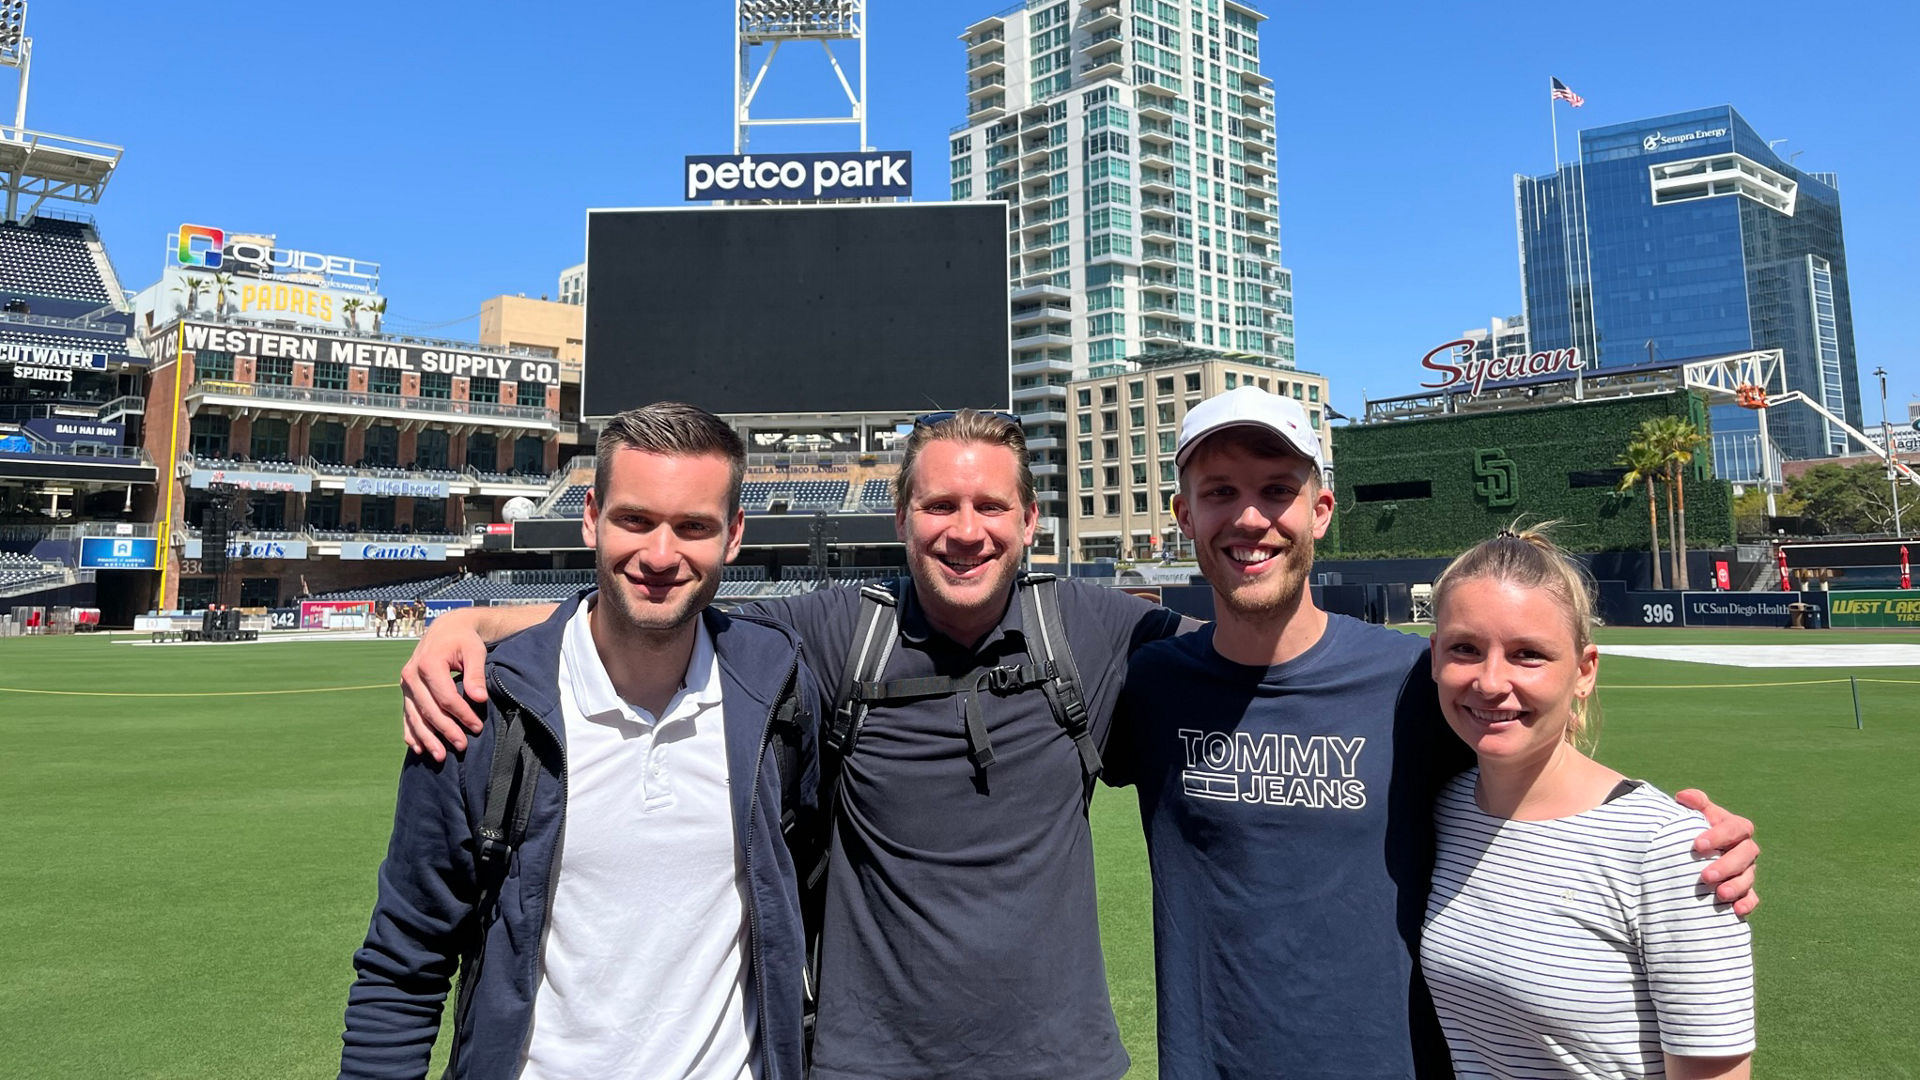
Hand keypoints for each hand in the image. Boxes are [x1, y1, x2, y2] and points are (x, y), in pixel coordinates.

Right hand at [400, 609, 489, 761]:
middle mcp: (411, 675)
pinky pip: (407, 715)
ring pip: (415, 716)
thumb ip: (476, 674)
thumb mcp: (475, 651)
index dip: (462, 714)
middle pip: (429, 710)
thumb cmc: (464, 640)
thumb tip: (478, 699)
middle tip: (462, 746)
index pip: (446, 697)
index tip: (477, 727)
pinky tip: (418, 748)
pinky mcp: (406, 692)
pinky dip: (411, 733)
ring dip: (427, 738)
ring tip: (440, 757)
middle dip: (446, 730)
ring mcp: (406, 685)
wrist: (445, 630)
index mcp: (428, 663)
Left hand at [1675, 788, 1759, 916]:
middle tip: (1705, 876)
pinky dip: (1746, 904)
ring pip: (1748, 878)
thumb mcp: (1694, 815)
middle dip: (1726, 865)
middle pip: (1745, 855)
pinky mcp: (1744, 890)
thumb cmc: (1694, 830)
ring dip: (1736, 886)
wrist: (1693, 854)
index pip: (1735, 828)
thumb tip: (1683, 797)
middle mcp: (1745, 849)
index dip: (1719, 835)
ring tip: (1719, 894)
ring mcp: (1746, 870)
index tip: (1697, 845)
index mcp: (1735, 828)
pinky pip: (1752, 898)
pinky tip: (1736, 911)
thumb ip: (1694, 803)